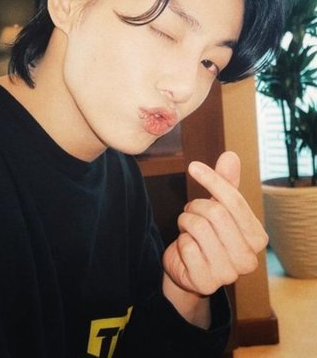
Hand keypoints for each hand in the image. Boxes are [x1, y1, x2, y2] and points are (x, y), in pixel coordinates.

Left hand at [163, 151, 267, 298]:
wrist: (189, 268)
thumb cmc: (209, 233)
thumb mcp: (219, 206)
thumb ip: (226, 182)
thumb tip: (231, 155)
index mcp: (258, 238)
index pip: (235, 201)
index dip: (212, 180)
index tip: (193, 166)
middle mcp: (249, 259)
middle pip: (216, 213)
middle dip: (196, 206)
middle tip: (191, 211)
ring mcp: (228, 274)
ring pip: (199, 228)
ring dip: (186, 222)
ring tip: (188, 228)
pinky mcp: (206, 283)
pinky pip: (186, 247)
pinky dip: (181, 242)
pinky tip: (186, 248)